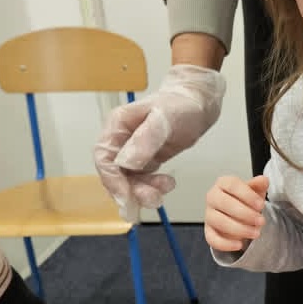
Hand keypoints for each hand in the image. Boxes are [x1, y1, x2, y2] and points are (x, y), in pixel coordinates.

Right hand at [94, 64, 225, 219]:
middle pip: (115, 173)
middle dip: (131, 190)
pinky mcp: (146, 159)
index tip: (126, 197)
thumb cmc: (180, 104)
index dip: (112, 180)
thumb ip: (145, 140)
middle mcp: (121, 140)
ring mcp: (132, 151)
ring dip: (144, 191)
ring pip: (129, 180)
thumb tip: (126, 163)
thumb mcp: (164, 119)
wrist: (198, 103)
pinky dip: (153, 187)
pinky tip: (168, 184)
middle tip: (152, 200)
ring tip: (165, 190)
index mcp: (117, 126)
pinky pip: (142, 180)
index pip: (104, 158)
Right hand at [205, 175, 268, 251]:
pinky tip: (240, 245)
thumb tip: (264, 180)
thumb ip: (258, 186)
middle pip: (225, 203)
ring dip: (239, 229)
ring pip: (219, 222)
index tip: (261, 205)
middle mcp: (212, 197)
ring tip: (256, 233)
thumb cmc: (245, 200)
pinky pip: (212, 239)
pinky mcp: (208, 231)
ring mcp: (209, 215)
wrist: (238, 216)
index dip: (247, 195)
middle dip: (245, 214)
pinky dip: (226, 244)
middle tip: (261, 221)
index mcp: (223, 183)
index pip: (232, 185)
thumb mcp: (255, 191)